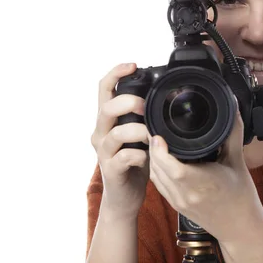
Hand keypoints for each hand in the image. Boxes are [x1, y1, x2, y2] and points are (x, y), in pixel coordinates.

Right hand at [91, 62, 150, 219]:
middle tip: (147, 107)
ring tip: (152, 135)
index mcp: (107, 120)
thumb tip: (162, 95)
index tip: (133, 65)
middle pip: (107, 108)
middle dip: (130, 102)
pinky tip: (149, 157)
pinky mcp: (111, 170)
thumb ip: (142, 115)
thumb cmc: (134, 161)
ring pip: (116, 133)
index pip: (103, 89)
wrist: (124, 197)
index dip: (115, 73)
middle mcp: (101, 133)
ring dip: (139, 130)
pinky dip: (141, 154)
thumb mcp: (137, 133)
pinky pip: (125, 156)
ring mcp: (104, 152)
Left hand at [148, 105, 262, 243]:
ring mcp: (179, 201)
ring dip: (152, 159)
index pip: (171, 167)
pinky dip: (157, 169)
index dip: (160, 150)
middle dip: (152, 149)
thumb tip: (232, 105)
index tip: (158, 134)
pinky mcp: (176, 205)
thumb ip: (233, 132)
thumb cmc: (242, 196)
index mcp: (201, 183)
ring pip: (155, 177)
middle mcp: (186, 194)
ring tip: (155, 140)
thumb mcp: (238, 161)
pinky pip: (159, 184)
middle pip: (157, 169)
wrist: (241, 227)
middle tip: (154, 129)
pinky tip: (161, 157)